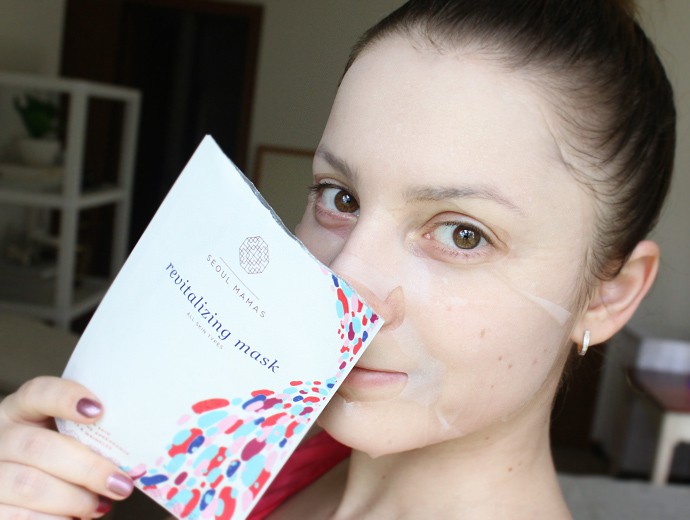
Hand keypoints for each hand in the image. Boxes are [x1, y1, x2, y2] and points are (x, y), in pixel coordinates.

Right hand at [0, 377, 133, 518]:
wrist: (35, 493)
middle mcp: (1, 438)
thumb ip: (92, 434)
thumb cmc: (65, 459)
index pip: (39, 393)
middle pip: (39, 447)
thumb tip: (137, 446)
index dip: (66, 398)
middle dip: (87, 468)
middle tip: (120, 483)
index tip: (98, 410)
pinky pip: (19, 517)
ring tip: (98, 505)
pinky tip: (75, 518)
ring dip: (73, 499)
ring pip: (30, 485)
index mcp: (21, 410)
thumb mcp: (72, 437)